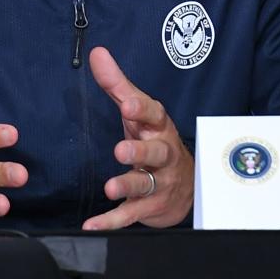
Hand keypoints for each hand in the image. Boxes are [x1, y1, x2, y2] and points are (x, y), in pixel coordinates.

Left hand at [82, 47, 193, 229]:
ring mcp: (159, 182)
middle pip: (155, 151)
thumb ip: (117, 84)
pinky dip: (112, 221)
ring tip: (111, 187)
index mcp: (158, 127)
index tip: (126, 104)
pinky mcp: (150, 207)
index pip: (153, 114)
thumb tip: (97, 53)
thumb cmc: (154, 139)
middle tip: (121, 150)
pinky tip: (92, 225)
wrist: (187, 186)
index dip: (141, 109)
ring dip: (128, 185)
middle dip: (140, 151)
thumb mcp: (138, 111)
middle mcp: (163, 154)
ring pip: (146, 183)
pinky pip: (131, 214)